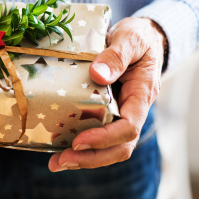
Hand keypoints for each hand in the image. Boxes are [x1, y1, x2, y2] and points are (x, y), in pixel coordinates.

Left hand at [48, 17, 164, 171]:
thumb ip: (116, 56)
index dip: (104, 139)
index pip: (128, 128)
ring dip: (84, 158)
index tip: (79, 141)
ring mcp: (119, 112)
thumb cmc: (139, 36)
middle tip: (62, 161)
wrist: (142, 35)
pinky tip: (57, 146)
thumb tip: (97, 75)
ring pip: (108, 146)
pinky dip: (79, 144)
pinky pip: (95, 132)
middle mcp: (132, 109)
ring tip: (56, 163)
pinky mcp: (105, 109)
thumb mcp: (130, 39)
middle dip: (92, 158)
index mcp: (141, 95)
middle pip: (119, 146)